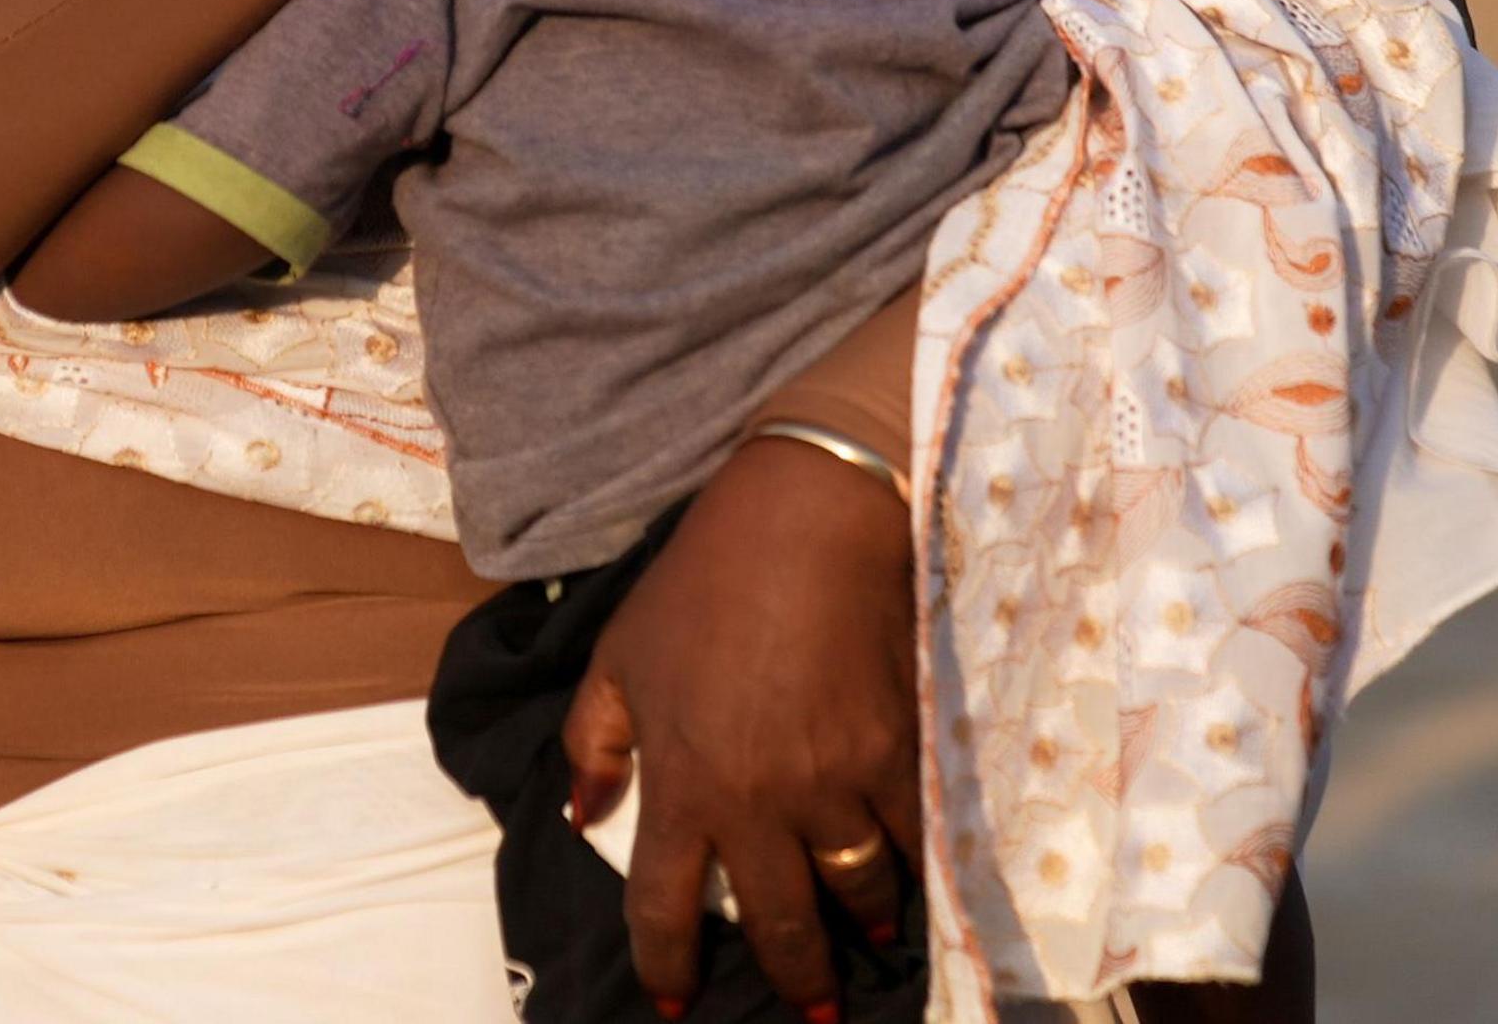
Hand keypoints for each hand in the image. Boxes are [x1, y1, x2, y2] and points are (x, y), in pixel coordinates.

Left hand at [564, 435, 921, 1018]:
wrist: (805, 521)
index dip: (666, 968)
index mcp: (683, 783)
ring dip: (861, 926)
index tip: (675, 1004)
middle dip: (793, 977)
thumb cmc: (701, 585)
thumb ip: (594, 742)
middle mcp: (759, 802)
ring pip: (855, 892)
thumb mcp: (619, 656)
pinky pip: (911, 838)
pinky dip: (914, 866)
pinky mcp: (896, 754)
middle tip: (806, 1007)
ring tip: (865, 941)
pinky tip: (914, 878)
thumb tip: (583, 818)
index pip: (665, 909)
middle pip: (778, 926)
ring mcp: (834, 783)